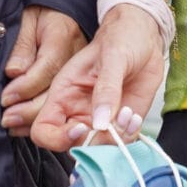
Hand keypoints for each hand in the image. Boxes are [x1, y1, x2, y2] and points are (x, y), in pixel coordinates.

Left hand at [0, 5, 88, 135]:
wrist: (65, 6)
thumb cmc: (43, 11)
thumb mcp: (28, 18)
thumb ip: (22, 45)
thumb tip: (14, 72)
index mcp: (61, 38)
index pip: (46, 69)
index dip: (24, 87)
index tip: (5, 98)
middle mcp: (75, 58)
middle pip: (56, 92)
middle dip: (29, 110)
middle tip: (6, 119)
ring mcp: (81, 70)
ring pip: (61, 101)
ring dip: (36, 118)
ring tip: (13, 126)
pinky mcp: (81, 79)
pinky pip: (64, 101)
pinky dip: (45, 115)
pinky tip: (28, 125)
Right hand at [29, 5, 165, 151]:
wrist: (144, 37)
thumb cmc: (120, 38)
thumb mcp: (113, 57)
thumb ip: (106, 89)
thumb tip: (100, 123)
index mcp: (63, 94)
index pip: (42, 130)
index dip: (57, 138)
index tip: (83, 127)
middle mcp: (77, 112)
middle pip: (70, 147)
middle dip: (93, 144)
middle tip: (112, 124)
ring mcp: (99, 119)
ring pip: (97, 150)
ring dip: (115, 140)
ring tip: (128, 115)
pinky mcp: (120, 122)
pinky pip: (120, 143)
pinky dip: (129, 136)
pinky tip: (134, 117)